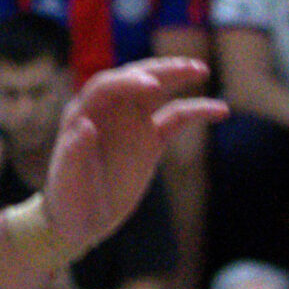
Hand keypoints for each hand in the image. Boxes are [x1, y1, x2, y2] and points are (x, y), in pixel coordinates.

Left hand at [37, 58, 222, 257]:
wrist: (78, 220)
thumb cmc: (67, 198)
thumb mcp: (67, 179)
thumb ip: (74, 153)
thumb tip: (85, 126)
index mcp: (82, 115)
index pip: (106, 87)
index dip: (127, 82)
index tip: (152, 86)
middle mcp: (107, 112)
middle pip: (134, 79)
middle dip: (159, 70)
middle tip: (188, 68)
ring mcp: (130, 124)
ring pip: (156, 92)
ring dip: (177, 77)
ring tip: (202, 70)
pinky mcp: (150, 140)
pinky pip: (176, 119)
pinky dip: (196, 111)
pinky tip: (221, 110)